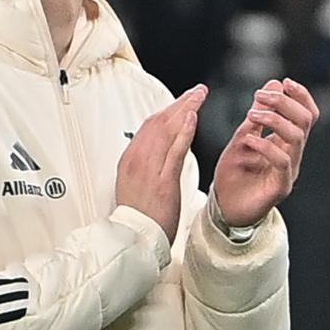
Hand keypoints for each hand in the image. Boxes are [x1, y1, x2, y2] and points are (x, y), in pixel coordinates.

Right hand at [116, 86, 206, 243]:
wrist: (136, 238)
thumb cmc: (138, 216)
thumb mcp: (133, 183)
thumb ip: (145, 164)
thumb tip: (156, 150)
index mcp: (131, 158)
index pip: (150, 125)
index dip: (168, 109)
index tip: (182, 100)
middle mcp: (138, 158)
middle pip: (159, 121)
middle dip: (180, 103)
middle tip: (196, 91)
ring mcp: (150, 168)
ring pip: (167, 130)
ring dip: (185, 109)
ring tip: (199, 96)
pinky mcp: (163, 180)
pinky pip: (175, 150)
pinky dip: (183, 131)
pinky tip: (192, 117)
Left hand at [213, 78, 318, 227]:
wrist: (224, 208)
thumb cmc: (235, 173)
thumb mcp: (244, 135)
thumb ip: (259, 114)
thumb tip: (274, 83)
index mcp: (287, 141)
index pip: (307, 114)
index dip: (301, 95)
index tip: (284, 82)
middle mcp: (292, 154)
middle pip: (304, 121)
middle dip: (284, 102)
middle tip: (259, 95)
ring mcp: (288, 171)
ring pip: (296, 138)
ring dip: (274, 119)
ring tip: (251, 114)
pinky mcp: (279, 187)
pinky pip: (282, 162)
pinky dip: (265, 145)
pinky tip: (249, 139)